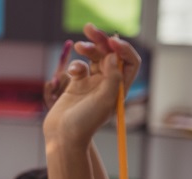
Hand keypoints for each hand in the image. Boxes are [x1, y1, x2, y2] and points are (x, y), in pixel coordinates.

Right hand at [43, 24, 139, 149]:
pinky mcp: (77, 84)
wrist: (63, 135)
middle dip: (102, 41)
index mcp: (120, 88)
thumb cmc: (85, 122)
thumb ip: (113, 76)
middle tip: (90, 29)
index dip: (122, 49)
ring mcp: (92, 83)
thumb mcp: (105, 100)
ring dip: (88, 49)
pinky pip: (79, 66)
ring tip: (80, 45)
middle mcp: (108, 84)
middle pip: (110, 55)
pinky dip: (75, 65)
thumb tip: (113, 55)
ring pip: (94, 58)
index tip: (111, 43)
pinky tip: (71, 73)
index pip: (129, 62)